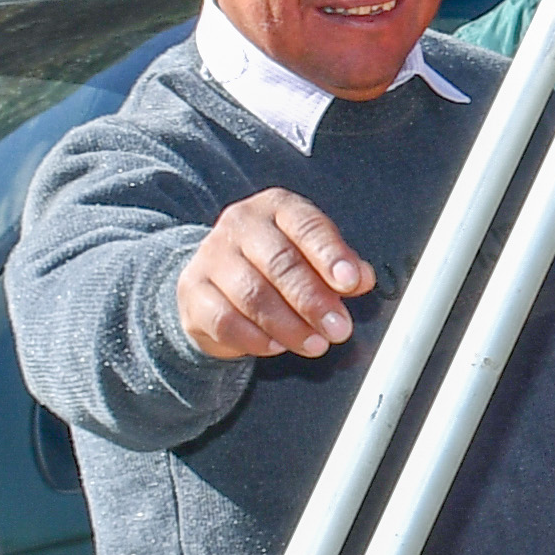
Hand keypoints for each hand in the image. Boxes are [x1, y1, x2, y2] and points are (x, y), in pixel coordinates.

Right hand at [175, 190, 375, 360]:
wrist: (216, 277)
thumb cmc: (276, 263)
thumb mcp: (312, 255)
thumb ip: (340, 266)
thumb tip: (362, 278)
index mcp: (278, 207)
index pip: (307, 226)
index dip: (331, 255)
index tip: (352, 282)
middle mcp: (241, 224)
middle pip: (280, 262)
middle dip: (313, 300)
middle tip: (339, 328)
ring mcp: (212, 256)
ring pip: (252, 294)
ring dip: (289, 326)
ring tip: (316, 344)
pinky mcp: (193, 290)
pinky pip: (224, 320)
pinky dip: (254, 338)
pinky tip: (276, 347)